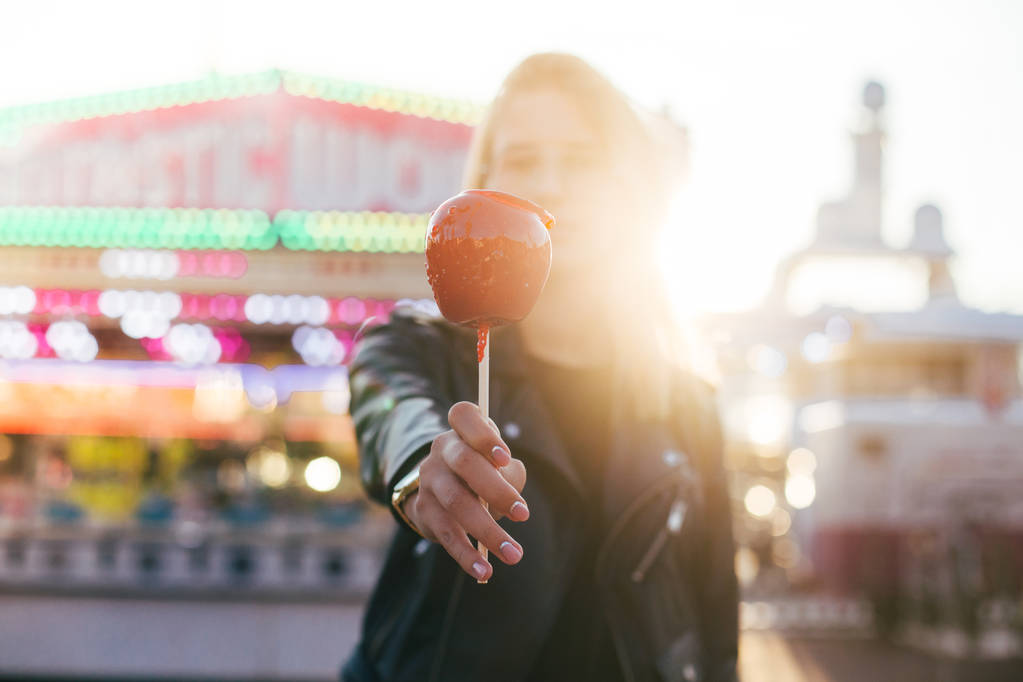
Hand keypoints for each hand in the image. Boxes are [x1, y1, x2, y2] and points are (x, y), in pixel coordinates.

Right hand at [402, 401, 528, 580]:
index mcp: (461, 429)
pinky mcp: (424, 510)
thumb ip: (508, 471)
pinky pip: (447, 534)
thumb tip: (512, 500)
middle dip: (496, 490)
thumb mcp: (495, 463)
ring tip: (514, 554)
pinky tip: (485, 571)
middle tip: (524, 515)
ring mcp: (429, 479)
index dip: (484, 435)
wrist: (435, 490)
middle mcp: (442, 450)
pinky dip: (467, 555)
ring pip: (457, 503)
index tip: (505, 458)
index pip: (464, 417)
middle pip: (465, 463)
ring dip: (488, 531)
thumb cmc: (479, 470)